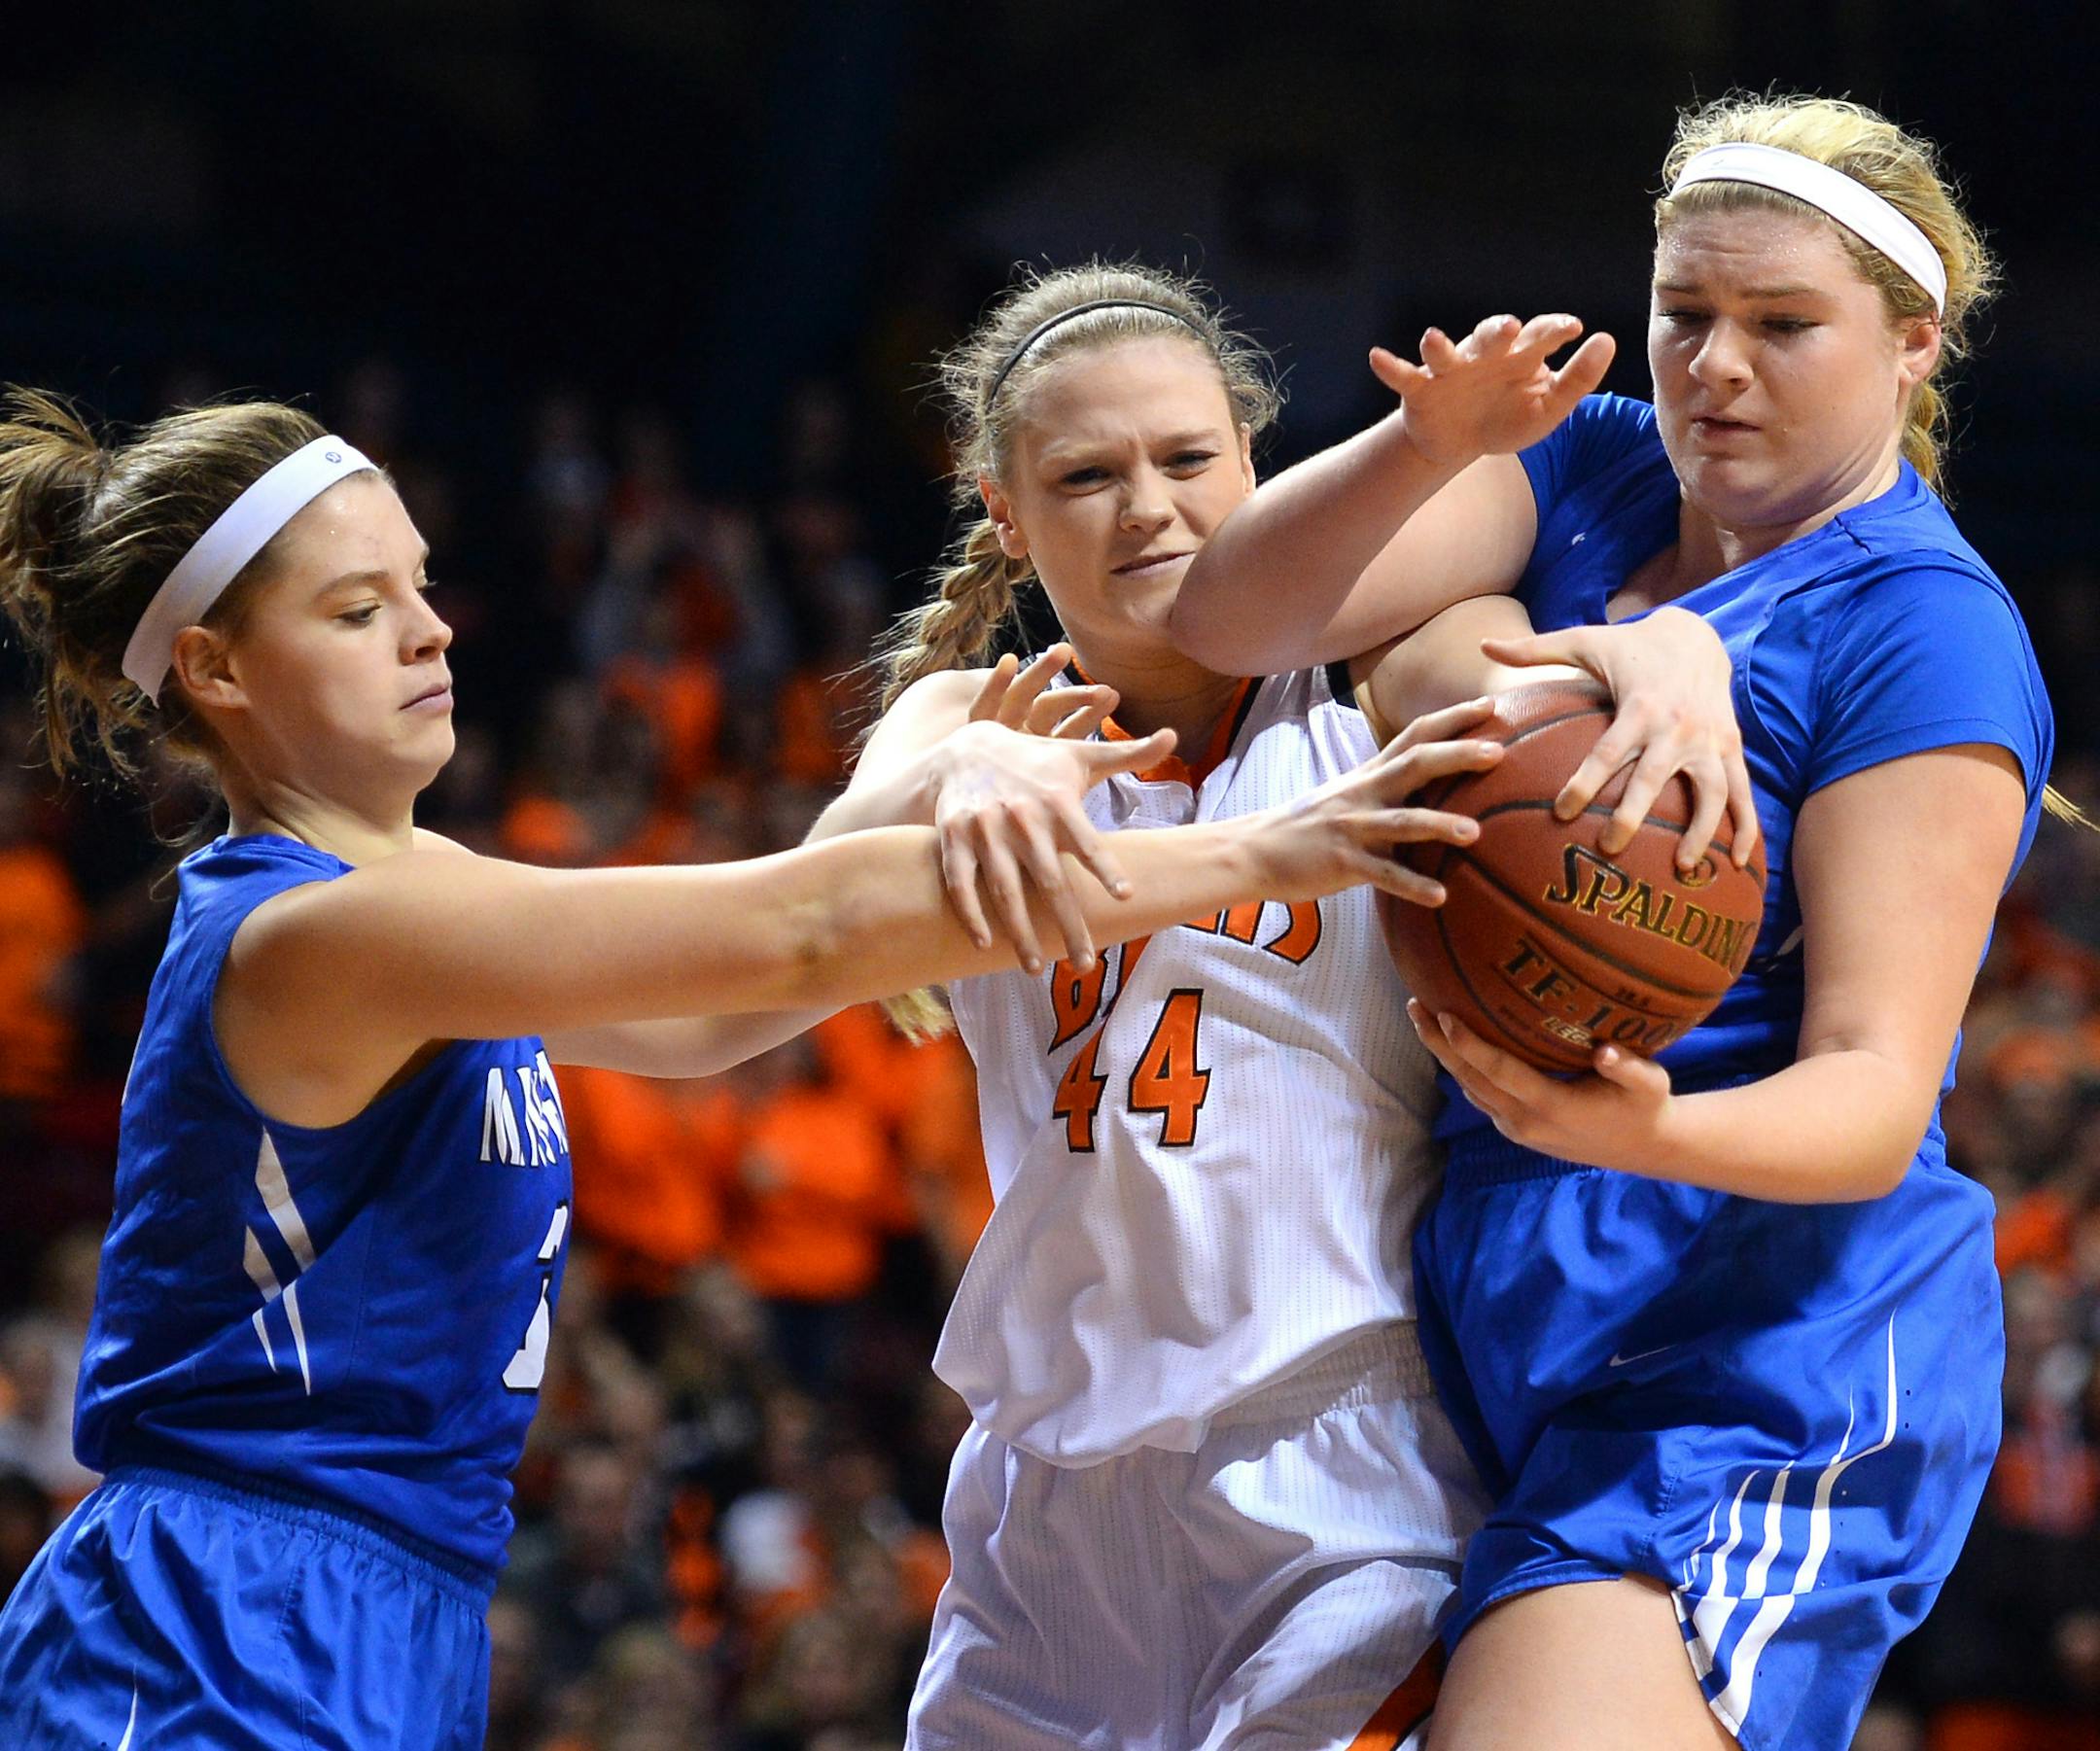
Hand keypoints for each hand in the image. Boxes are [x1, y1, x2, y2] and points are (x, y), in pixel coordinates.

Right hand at [925, 649, 1170, 973]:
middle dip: (1067, 926)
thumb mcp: (1080, 754)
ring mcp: (985, 831)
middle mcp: (1023, 819)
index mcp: (1058, 803)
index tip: (1127, 896)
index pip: (1087, 841)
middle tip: (1085, 966)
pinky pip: (961, 883)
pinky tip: (986, 944)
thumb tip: (1173, 735)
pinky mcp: (953, 839)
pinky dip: (971, 913)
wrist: (966, 748)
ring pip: (1004, 890)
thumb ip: (1129, 754)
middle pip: (1049, 881)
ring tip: (1036, 968)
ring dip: (1020, 932)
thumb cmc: (1035, 761)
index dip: (1106, 868)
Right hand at [1246, 699, 1505, 904]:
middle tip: (1499, 752)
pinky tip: (1440, 897)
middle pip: (1415, 765)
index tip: (1491, 704)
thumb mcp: (1349, 797)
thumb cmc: (1309, 827)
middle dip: (1457, 756)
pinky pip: (1383, 875)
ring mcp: (1352, 827)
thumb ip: (1388, 790)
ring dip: (1439, 825)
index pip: (1415, 736)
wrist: (1253, 850)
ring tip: (1475, 833)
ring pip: (1402, 821)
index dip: (1453, 719)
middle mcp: (1364, 794)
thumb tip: (1437, 789)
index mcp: (1369, 776)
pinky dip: (1412, 886)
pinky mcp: (1342, 862)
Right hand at [1370, 313, 1614, 469]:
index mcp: (1519, 356)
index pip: (1539, 334)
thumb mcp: (1549, 408)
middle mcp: (1484, 356)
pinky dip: (1390, 367)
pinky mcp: (1421, 391)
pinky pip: (1403, 376)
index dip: (1553, 329)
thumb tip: (1607, 339)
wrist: (1460, 443)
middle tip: (1509, 329)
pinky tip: (1375, 357)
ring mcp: (1450, 372)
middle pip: (1490, 336)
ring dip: (1438, 345)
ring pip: (1444, 352)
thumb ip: (1579, 378)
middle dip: (1496, 330)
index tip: (1573, 329)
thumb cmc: (1508, 418)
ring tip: (1433, 338)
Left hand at [1406, 1000, 1675, 1172]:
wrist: (1643, 1149)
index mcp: (1552, 1106)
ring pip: (1469, 1089)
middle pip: (1470, 1079)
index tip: (1443, 1015)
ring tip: (1423, 1016)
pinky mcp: (1516, 1129)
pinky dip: (1461, 1069)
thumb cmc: (1646, 1106)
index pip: (1498, 1071)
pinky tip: (1451, 1042)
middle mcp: (1526, 1121)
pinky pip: (1479, 1096)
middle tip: (1414, 1004)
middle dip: (1438, 1043)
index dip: (1468, 1044)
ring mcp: (1517, 1128)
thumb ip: (1628, 1068)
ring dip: (1444, 1055)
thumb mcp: (1650, 1084)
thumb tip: (1606, 1052)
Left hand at [1481, 606, 1760, 870]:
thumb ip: (1533, 650)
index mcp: (1641, 707)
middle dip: (1633, 816)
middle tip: (1609, 849)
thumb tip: (1482, 646)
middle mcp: (1679, 727)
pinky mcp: (1732, 749)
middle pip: (1655, 779)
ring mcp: (1711, 740)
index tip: (1561, 813)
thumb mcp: (1584, 640)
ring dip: (1702, 832)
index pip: (1609, 752)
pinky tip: (1739, 863)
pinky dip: (1747, 827)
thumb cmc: (1630, 646)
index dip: (1585, 783)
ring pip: (1713, 792)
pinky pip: (1744, 793)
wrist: (1696, 636)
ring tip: (1682, 867)